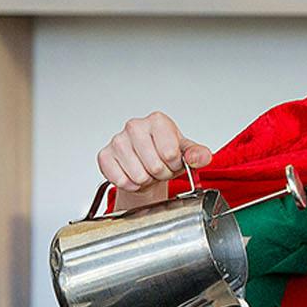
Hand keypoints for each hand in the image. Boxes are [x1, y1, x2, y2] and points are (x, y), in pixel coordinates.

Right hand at [97, 112, 211, 191]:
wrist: (147, 164)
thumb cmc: (166, 155)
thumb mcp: (187, 153)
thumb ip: (198, 155)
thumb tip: (201, 157)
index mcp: (157, 121)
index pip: (170, 153)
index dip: (175, 165)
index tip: (173, 162)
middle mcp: (135, 126)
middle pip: (154, 165)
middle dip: (161, 174)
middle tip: (160, 169)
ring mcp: (118, 140)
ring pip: (138, 175)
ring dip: (146, 180)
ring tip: (148, 171)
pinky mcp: (105, 155)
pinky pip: (121, 180)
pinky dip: (131, 185)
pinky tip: (134, 175)